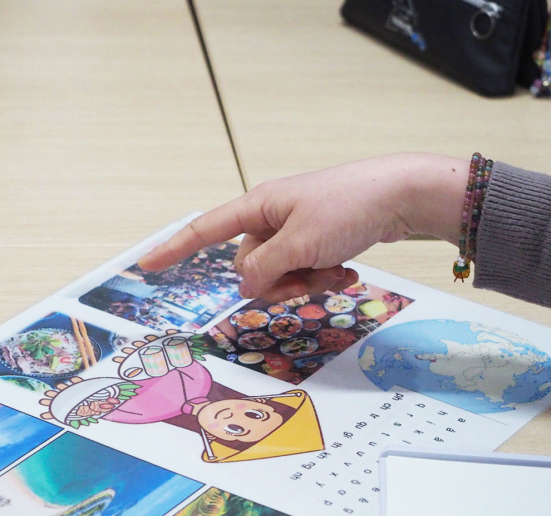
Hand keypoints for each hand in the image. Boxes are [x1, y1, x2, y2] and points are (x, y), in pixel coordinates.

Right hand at [138, 153, 467, 301]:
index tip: (147, 264)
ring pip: (281, 273)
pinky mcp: (320, 238)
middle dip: (276, 282)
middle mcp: (272, 216)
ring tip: (334, 271)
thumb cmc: (349, 207)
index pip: (205, 230)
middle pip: (250, 266)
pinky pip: (306, 270)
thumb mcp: (299, 245)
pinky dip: (323, 276)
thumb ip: (264, 270)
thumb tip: (245, 284)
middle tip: (306, 278)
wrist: (404, 195)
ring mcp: (297, 228)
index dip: (174, 248)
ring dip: (305, 282)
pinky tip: (347, 271)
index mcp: (258, 206)